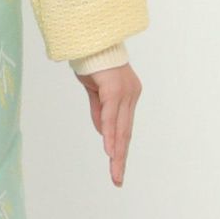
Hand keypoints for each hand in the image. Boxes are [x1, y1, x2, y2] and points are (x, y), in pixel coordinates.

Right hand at [75, 62, 141, 185]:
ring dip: (117, 151)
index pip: (124, 128)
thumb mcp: (94, 92)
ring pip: (120, 128)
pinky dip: (109, 133)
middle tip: (117, 179)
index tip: (117, 167)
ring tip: (115, 171)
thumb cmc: (92, 61)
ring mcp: (125, 92)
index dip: (120, 148)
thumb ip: (100, 112)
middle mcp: (131, 95)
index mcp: (128, 96)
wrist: (88, 39)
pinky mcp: (115, 89)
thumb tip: (102, 133)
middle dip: (120, 157)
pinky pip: (111, 115)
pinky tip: (109, 149)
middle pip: (125, 132)